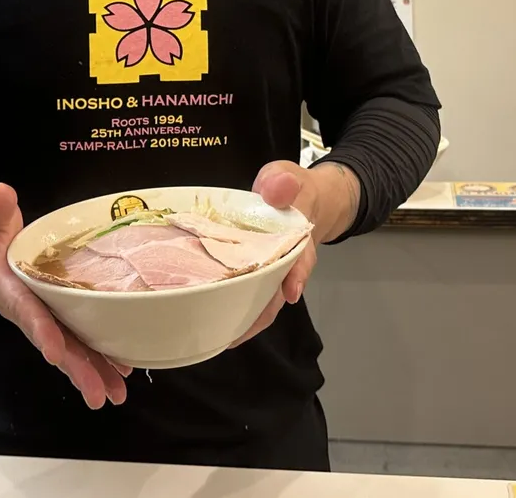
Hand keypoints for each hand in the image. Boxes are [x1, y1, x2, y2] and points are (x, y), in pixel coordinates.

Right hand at [0, 183, 128, 409]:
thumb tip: (1, 195)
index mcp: (4, 284)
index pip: (23, 309)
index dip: (40, 329)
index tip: (56, 352)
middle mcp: (23, 306)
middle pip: (52, 340)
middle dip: (76, 367)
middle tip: (99, 394)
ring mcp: (39, 311)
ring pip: (67, 345)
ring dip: (91, 369)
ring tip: (116, 393)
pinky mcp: (51, 310)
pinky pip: (75, 336)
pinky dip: (95, 354)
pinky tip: (119, 369)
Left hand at [229, 160, 359, 348]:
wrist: (296, 197)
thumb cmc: (289, 188)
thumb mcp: (287, 176)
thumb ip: (283, 181)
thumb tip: (278, 189)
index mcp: (297, 237)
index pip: (301, 258)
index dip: (296, 275)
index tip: (290, 292)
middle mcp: (286, 261)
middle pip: (278, 291)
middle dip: (260, 313)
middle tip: (236, 334)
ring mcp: (271, 270)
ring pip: (262, 299)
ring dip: (245, 318)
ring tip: (221, 339)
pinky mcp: (254, 272)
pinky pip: (247, 292)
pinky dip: (235, 307)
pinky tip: (214, 323)